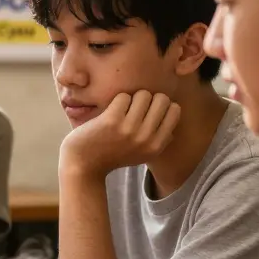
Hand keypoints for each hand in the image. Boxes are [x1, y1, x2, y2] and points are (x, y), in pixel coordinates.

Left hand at [59, 90, 179, 178]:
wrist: (83, 164)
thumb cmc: (112, 155)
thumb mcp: (142, 155)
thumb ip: (160, 141)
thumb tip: (172, 123)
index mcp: (157, 146)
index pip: (175, 109)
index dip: (161, 105)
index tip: (148, 111)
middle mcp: (146, 138)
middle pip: (161, 98)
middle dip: (148, 99)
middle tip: (134, 108)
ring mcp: (129, 129)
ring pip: (143, 94)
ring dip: (132, 98)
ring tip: (122, 110)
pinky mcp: (112, 120)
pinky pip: (124, 96)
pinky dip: (117, 100)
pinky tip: (110, 111)